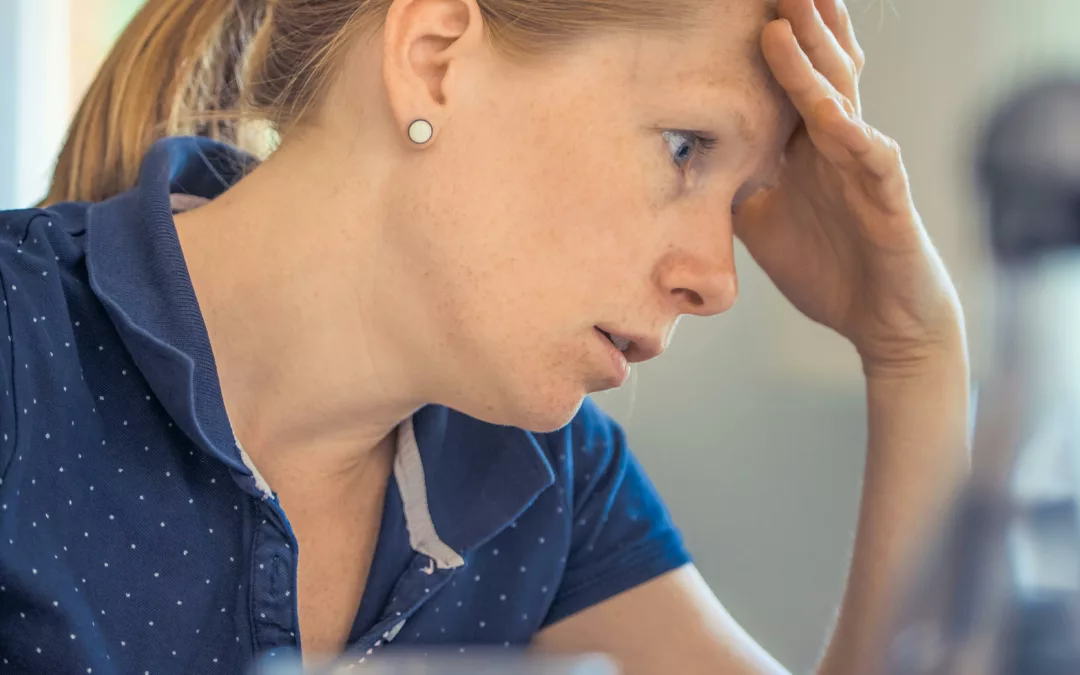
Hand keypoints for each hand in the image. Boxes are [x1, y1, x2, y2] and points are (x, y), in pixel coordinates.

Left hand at [735, 0, 963, 370]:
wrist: (881, 321)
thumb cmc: (827, 266)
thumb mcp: (761, 222)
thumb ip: (733, 186)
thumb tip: (684, 168)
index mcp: (808, 147)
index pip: (790, 81)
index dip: (772, 41)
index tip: (740, 8)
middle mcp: (838, 145)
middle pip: (818, 72)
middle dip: (795, 25)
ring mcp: (865, 168)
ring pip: (841, 102)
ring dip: (813, 64)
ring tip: (785, 21)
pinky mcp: (889, 201)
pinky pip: (872, 160)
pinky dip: (851, 136)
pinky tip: (828, 112)